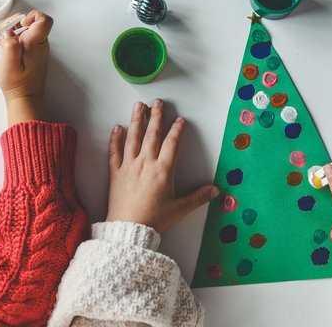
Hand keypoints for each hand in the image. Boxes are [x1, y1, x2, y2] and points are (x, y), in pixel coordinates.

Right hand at [0, 10, 52, 125]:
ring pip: (29, 31)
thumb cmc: (18, 83)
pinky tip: (9, 51)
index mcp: (36, 43)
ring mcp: (38, 49)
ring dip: (16, 33)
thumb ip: (9, 44)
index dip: (31, 16)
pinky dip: (17, 41)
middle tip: (6, 35)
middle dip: (18, 25)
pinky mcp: (34, 54)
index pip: (44, 20)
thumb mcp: (8, 63)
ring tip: (6, 44)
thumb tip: (8, 32)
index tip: (19, 25)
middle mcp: (40, 44)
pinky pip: (27, 40)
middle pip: (34, 23)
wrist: (25, 98)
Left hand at [106, 99, 218, 232]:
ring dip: (137, 120)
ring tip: (139, 106)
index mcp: (163, 170)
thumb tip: (216, 191)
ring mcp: (129, 166)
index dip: (177, 130)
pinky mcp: (116, 173)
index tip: (180, 120)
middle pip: (152, 135)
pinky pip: (115, 152)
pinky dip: (115, 139)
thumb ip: (198, 197)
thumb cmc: (154, 220)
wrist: (128, 229)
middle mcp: (146, 163)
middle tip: (158, 102)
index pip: (172, 144)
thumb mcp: (180, 209)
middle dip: (156, 117)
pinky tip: (117, 128)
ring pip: (133, 138)